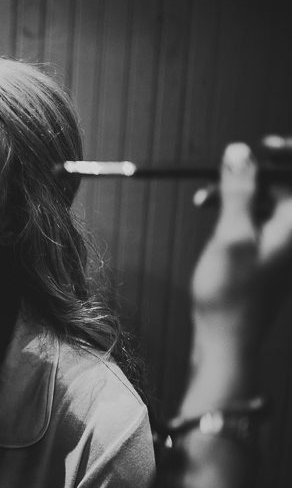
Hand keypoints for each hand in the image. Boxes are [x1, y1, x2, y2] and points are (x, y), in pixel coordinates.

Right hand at [183, 139, 291, 411]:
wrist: (228, 339)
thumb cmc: (231, 294)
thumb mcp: (231, 235)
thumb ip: (240, 190)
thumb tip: (240, 151)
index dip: (282, 156)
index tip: (256, 147)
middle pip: (284, 187)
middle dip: (252, 175)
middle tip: (218, 176)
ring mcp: (285, 244)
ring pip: (269, 201)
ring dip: (239, 194)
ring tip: (204, 200)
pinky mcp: (272, 253)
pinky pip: (262, 218)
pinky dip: (239, 211)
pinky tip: (213, 215)